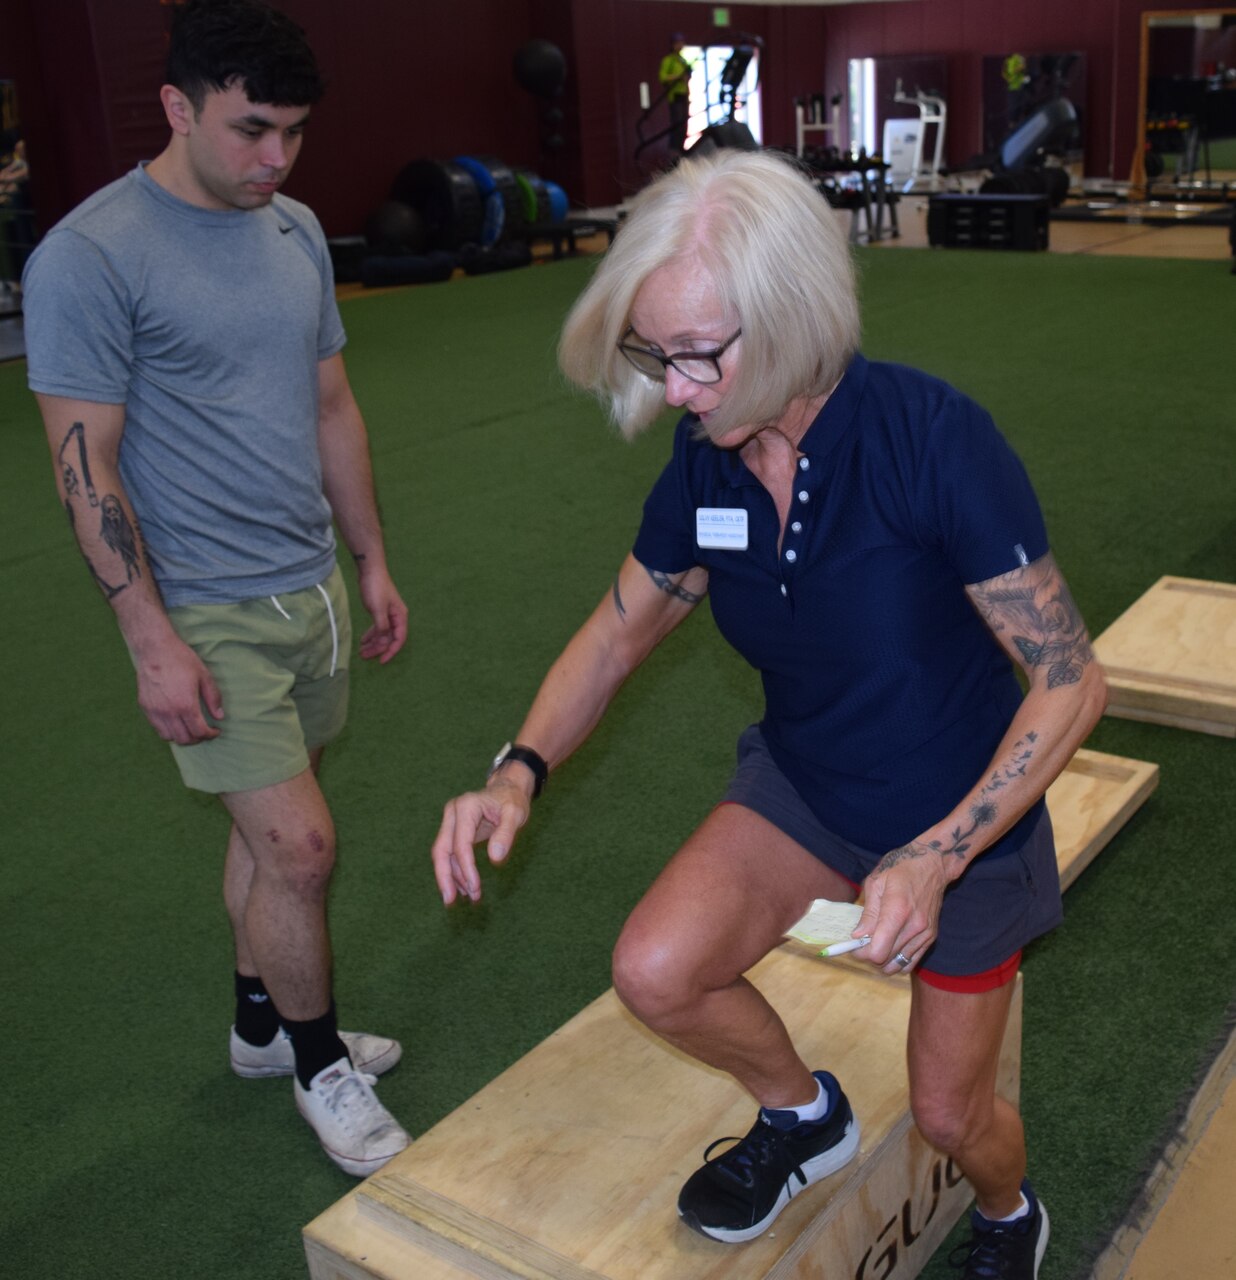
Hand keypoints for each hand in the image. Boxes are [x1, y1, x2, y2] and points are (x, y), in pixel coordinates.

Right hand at [134, 635, 223, 745]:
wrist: (154, 649)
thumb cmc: (181, 659)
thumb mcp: (204, 676)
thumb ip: (213, 698)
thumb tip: (220, 716)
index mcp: (185, 704)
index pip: (199, 732)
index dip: (210, 735)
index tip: (216, 730)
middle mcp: (169, 711)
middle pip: (185, 739)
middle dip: (198, 739)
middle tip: (205, 731)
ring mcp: (155, 711)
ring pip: (170, 737)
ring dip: (183, 737)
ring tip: (191, 729)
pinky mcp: (145, 707)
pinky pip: (158, 728)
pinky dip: (169, 731)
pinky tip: (177, 722)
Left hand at [356, 565, 407, 663]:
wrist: (370, 570)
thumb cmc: (376, 588)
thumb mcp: (378, 609)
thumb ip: (381, 626)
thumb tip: (383, 641)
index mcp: (400, 617)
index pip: (399, 639)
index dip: (391, 651)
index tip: (381, 660)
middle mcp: (396, 617)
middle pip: (389, 638)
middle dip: (378, 648)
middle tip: (364, 656)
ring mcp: (388, 615)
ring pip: (382, 634)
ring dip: (373, 643)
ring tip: (361, 652)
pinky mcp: (379, 612)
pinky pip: (377, 628)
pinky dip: (371, 635)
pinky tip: (363, 641)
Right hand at [431, 779, 530, 904]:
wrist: (507, 789)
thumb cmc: (512, 801)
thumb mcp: (515, 815)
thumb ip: (506, 834)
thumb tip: (496, 859)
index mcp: (466, 807)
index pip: (461, 844)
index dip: (466, 868)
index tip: (475, 888)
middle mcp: (452, 812)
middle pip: (441, 849)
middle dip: (445, 877)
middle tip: (451, 902)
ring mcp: (450, 820)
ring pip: (443, 854)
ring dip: (452, 877)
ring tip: (469, 897)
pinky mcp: (453, 829)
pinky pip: (450, 853)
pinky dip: (455, 870)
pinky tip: (463, 887)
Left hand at [854, 841, 948, 975]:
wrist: (932, 864)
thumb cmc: (901, 868)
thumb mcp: (876, 882)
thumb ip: (868, 913)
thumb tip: (858, 936)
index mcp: (897, 910)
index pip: (878, 951)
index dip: (861, 952)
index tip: (854, 944)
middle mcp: (914, 926)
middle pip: (885, 960)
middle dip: (868, 955)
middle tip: (861, 943)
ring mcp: (924, 934)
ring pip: (897, 965)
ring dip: (882, 960)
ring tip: (875, 944)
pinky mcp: (931, 937)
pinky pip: (911, 962)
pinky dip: (896, 960)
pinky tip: (889, 947)